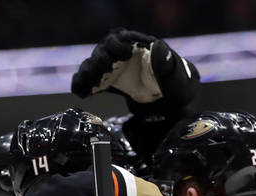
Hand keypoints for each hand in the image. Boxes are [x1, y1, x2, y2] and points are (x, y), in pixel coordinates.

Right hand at [71, 29, 198, 111]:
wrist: (168, 98)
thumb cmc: (172, 81)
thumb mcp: (174, 72)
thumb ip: (166, 60)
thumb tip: (159, 46)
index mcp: (134, 44)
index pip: (121, 38)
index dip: (120, 44)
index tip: (126, 54)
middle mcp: (118, 52)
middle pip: (102, 51)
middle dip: (100, 61)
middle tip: (104, 74)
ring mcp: (109, 67)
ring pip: (92, 65)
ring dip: (88, 75)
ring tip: (86, 87)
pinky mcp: (104, 81)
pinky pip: (88, 81)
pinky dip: (82, 86)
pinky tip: (81, 93)